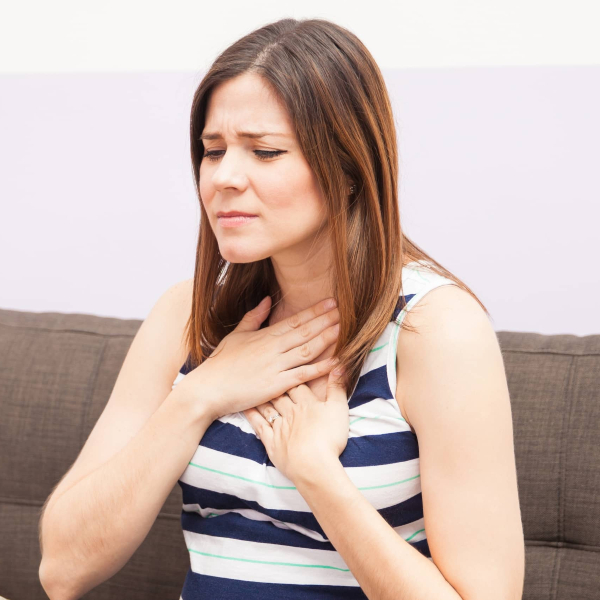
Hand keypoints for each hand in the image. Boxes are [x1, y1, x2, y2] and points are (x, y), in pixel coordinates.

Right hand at [175, 296, 340, 420]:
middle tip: (347, 310)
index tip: (331, 302)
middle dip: (327, 321)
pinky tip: (336, 362)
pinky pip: (304, 375)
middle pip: (306, 332)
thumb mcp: (236, 335)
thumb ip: (253, 317)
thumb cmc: (220, 364)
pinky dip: (321, 368)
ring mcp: (276, 366)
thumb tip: (267, 300)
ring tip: (345, 329)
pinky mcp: (277, 385)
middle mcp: (274, 348)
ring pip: (308, 350)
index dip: (315, 311)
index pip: (295, 320)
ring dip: (328, 339)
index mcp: (265, 336)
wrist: (208, 389)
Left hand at [243, 366, 348, 481]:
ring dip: (261, 397)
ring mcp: (279, 427)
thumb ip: (337, 387)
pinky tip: (246, 408)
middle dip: (274, 384)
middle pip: (280, 394)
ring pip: (268, 407)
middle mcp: (290, 412)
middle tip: (265, 374)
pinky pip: (259, 426)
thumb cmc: (330, 438)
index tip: (287, 368)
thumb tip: (338, 365)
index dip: (293, 376)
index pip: (297, 385)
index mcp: (307, 404)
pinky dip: (252, 415)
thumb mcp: (339, 409)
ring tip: (253, 387)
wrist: (314, 466)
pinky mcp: (272, 443)